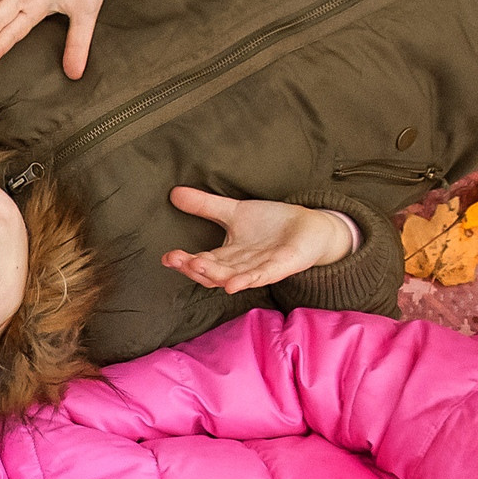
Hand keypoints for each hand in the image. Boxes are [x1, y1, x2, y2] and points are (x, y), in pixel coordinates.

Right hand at [160, 191, 353, 292]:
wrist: (310, 227)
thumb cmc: (272, 224)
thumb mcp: (235, 211)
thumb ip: (205, 205)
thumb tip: (175, 192)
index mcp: (227, 255)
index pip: (201, 261)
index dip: (183, 261)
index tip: (167, 257)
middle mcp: (240, 266)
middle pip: (212, 272)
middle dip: (193, 267)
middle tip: (175, 259)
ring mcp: (259, 269)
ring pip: (231, 276)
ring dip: (214, 274)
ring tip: (197, 266)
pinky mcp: (280, 268)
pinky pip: (261, 277)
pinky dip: (246, 281)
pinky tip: (231, 285)